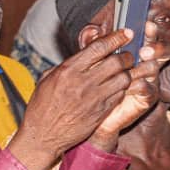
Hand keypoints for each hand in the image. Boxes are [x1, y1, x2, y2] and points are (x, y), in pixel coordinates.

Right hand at [9, 29, 133, 169]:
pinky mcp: (101, 112)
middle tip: (127, 54)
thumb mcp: (47, 80)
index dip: (117, 37)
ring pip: (123, 78)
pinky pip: (120, 94)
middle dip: (126, 55)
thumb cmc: (41, 108)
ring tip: (123, 71)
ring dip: (127, 72)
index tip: (126, 33)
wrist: (43, 136)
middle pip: (117, 61)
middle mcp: (83, 82)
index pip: (99, 47)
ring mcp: (94, 98)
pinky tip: (118, 86)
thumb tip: (81, 55)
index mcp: (68, 70)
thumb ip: (66, 65)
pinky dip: (122, 88)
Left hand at [88, 25, 169, 149]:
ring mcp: (148, 81)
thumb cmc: (92, 84)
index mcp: (136, 51)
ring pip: (155, 67)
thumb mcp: (92, 62)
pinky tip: (131, 82)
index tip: (146, 24)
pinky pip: (147, 89)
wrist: (91, 112)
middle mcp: (146, 64)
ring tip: (142, 57)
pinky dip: (139, 84)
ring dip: (148, 63)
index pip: (148, 37)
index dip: (150, 30)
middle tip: (145, 47)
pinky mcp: (146, 98)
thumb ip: (94, 46)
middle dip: (156, 45)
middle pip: (161, 49)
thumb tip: (90, 30)